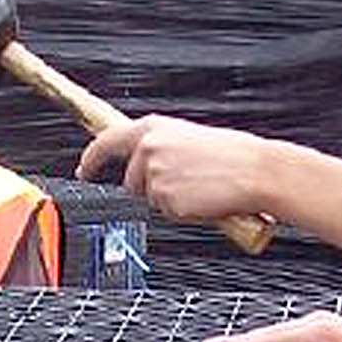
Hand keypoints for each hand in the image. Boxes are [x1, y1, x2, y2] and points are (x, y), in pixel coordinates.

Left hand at [75, 114, 270, 223]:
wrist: (256, 171)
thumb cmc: (232, 155)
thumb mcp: (189, 139)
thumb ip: (161, 148)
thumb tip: (145, 163)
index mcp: (152, 128)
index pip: (106, 142)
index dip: (93, 159)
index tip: (85, 170)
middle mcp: (148, 149)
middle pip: (130, 181)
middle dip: (150, 188)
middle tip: (185, 182)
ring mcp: (155, 176)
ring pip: (150, 199)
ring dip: (170, 199)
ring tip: (199, 186)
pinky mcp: (166, 200)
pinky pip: (167, 213)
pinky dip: (184, 211)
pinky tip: (203, 198)